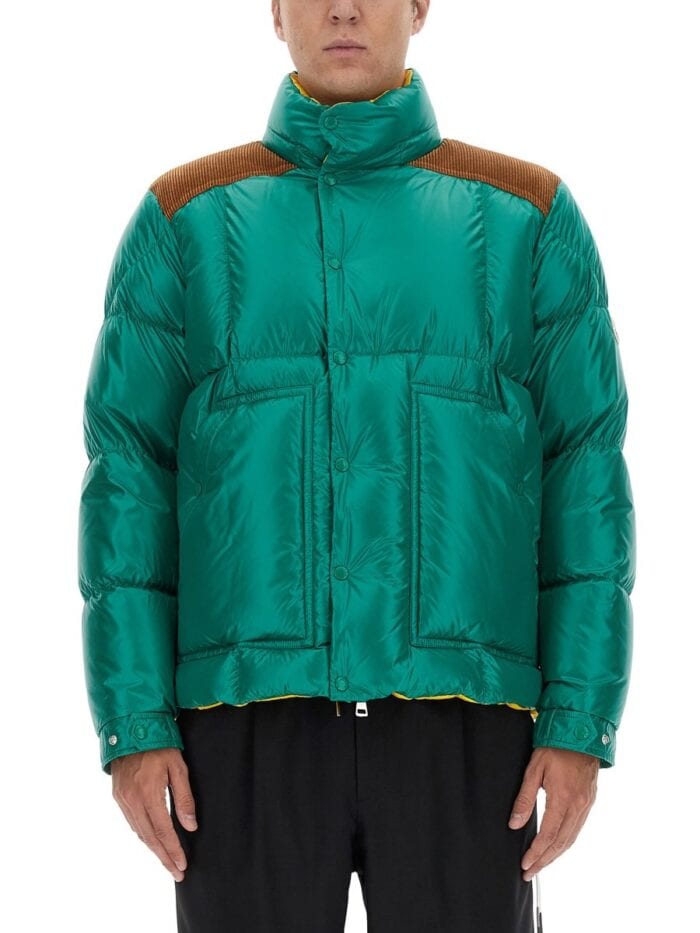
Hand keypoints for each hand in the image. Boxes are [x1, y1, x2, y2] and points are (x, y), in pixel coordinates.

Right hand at [111, 748, 197, 881]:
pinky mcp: (118, 796)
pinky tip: (153, 840)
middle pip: (150, 838)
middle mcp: (132, 801)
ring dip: (154, 849)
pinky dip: (144, 835)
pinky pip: (132, 822)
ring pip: (139, 833)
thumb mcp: (178, 767)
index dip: (174, 850)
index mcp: (148, 794)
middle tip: (177, 872)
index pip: (164, 831)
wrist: (130, 728)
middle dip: (164, 857)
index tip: (182, 866)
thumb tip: (190, 826)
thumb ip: (184, 798)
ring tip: (167, 860)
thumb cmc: (159, 745)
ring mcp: (122, 800)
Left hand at [507, 747, 599, 880]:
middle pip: (560, 843)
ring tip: (540, 864)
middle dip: (544, 860)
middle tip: (530, 872)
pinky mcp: (590, 801)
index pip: (548, 835)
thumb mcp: (534, 769)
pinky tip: (556, 847)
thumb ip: (524, 798)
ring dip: (555, 855)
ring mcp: (586, 805)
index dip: (536, 853)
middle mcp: (578, 806)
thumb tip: (514, 824)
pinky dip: (566, 842)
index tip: (525, 865)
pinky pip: (577, 829)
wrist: (582, 732)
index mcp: (563, 798)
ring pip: (571, 839)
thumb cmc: (555, 747)